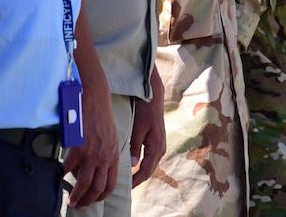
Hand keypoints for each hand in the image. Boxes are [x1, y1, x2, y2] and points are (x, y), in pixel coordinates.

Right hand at [63, 84, 118, 207]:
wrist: (95, 96)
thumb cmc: (102, 113)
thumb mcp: (111, 135)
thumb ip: (108, 152)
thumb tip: (101, 165)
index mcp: (114, 155)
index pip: (110, 184)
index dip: (101, 196)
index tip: (93, 200)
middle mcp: (104, 157)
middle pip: (97, 188)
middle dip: (88, 200)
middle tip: (79, 204)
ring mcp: (92, 153)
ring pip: (84, 183)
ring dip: (76, 195)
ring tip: (70, 199)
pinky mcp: (79, 147)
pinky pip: (69, 167)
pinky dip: (63, 174)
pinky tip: (60, 175)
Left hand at [130, 70, 165, 188]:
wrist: (153, 97)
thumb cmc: (145, 111)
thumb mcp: (138, 129)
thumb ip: (135, 147)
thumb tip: (133, 165)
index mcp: (156, 148)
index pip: (145, 171)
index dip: (135, 181)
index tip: (125, 188)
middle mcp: (160, 149)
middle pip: (149, 171)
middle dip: (137, 180)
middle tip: (124, 187)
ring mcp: (160, 145)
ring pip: (150, 165)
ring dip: (140, 173)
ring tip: (128, 180)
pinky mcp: (157, 141)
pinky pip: (150, 158)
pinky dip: (142, 165)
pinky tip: (134, 166)